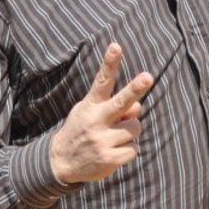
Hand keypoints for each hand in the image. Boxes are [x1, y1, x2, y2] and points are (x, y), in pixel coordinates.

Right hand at [50, 44, 152, 183]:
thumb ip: (114, 105)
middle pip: (121, 102)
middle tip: (148, 76)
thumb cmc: (84, 128)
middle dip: (135, 89)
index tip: (116, 46)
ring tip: (112, 137)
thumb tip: (137, 106)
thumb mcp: (91, 111)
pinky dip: (127, 150)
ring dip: (129, 132)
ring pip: (135, 128)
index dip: (110, 63)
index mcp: (91, 105)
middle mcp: (96, 120)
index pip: (102, 80)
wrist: (61, 162)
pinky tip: (113, 152)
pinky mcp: (108, 159)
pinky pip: (133, 149)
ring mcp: (102, 140)